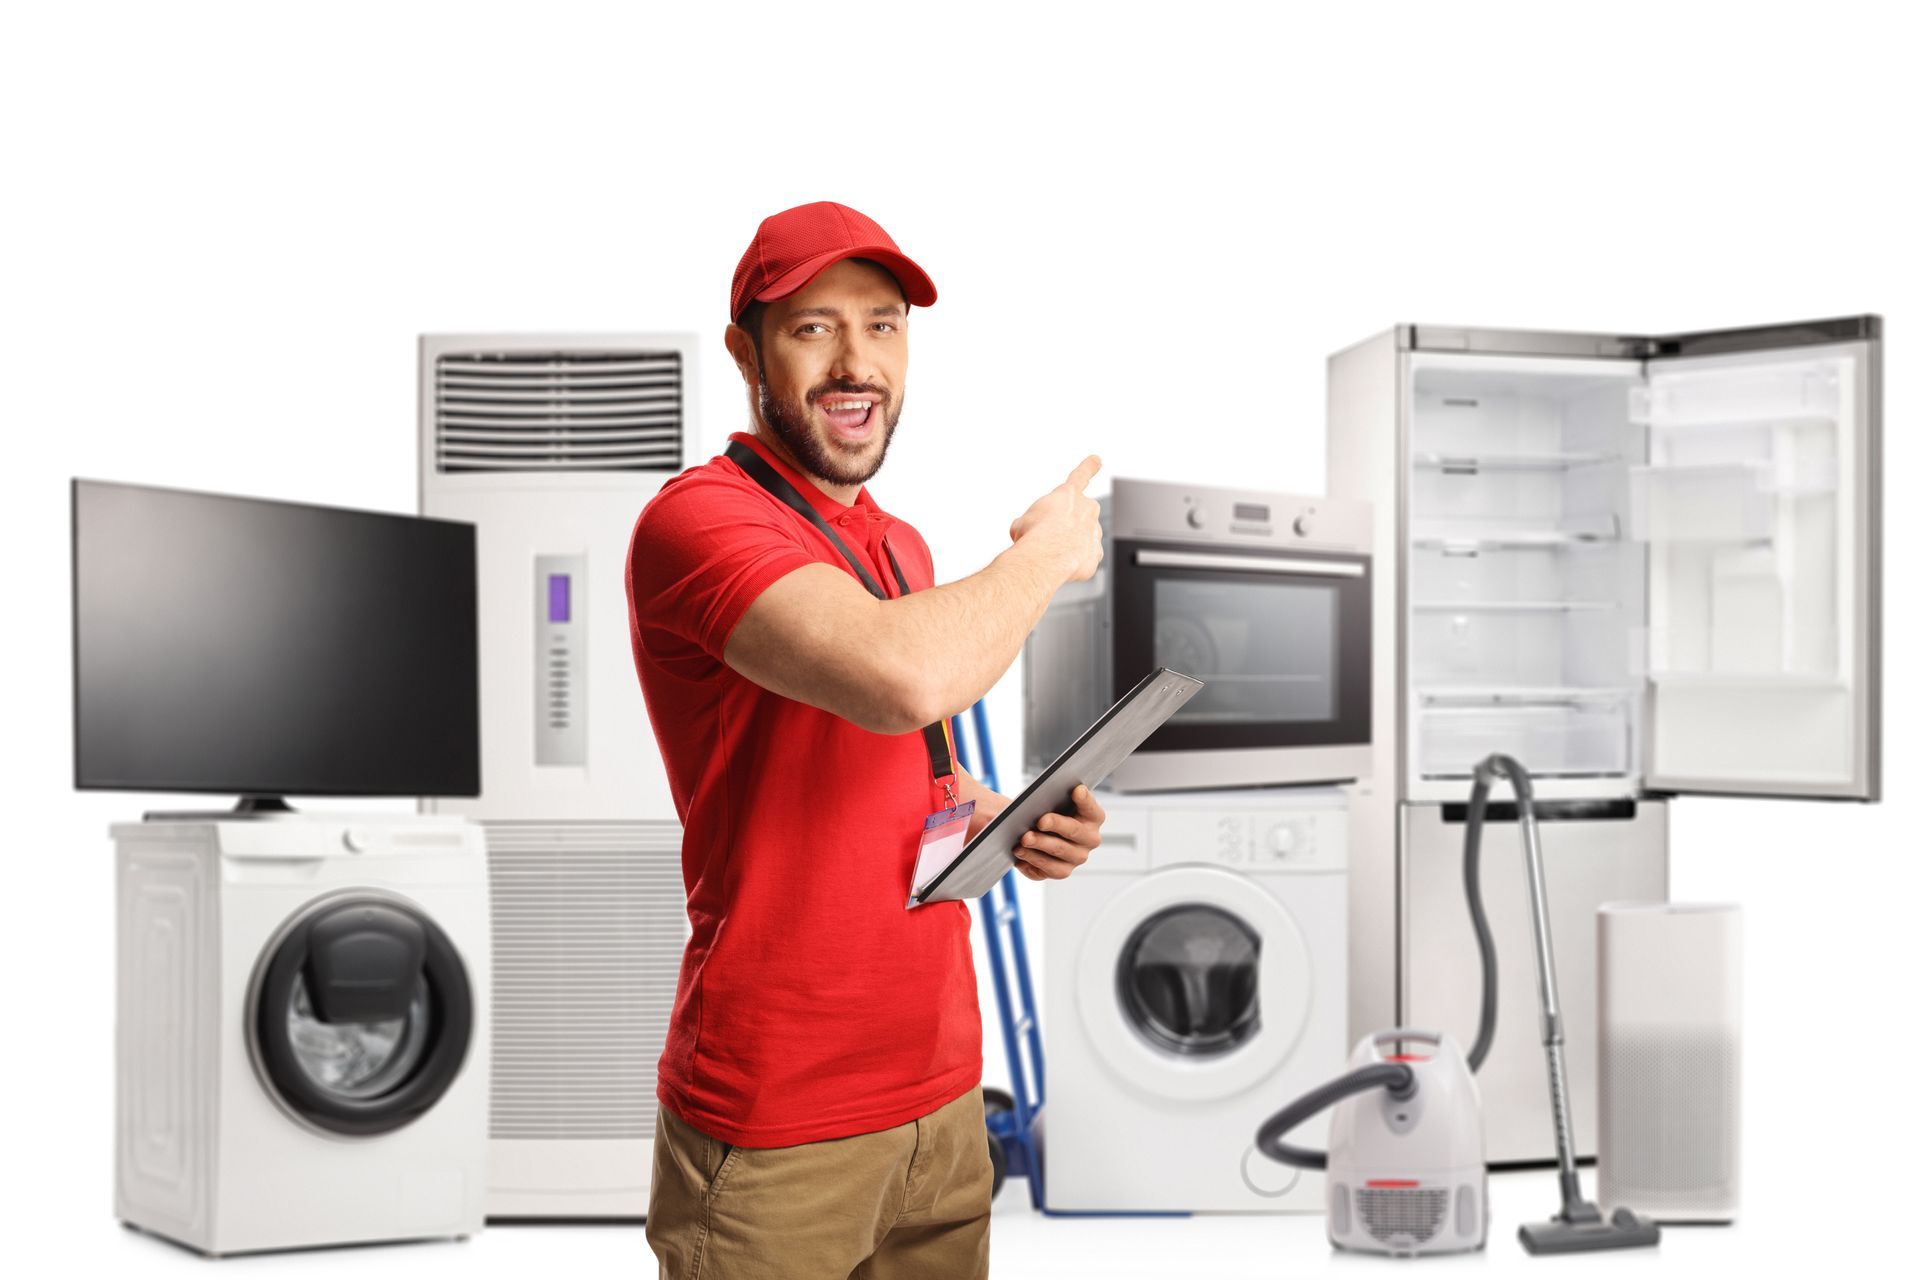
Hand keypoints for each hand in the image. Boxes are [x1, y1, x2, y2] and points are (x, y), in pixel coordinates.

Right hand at [1008, 455, 1103, 583]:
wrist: (1045, 558)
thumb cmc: (1034, 536)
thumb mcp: (1022, 521)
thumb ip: (1032, 521)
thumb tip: (1028, 532)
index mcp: (1068, 495)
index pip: (1080, 476)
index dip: (1089, 467)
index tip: (1097, 460)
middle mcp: (1086, 509)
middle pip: (1078, 515)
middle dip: (1066, 525)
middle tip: (1048, 536)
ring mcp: (1094, 531)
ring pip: (1082, 537)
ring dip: (1069, 544)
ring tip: (1052, 552)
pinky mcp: (1096, 553)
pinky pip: (1085, 557)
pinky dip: (1074, 561)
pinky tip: (1060, 564)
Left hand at [1012, 784, 1105, 880]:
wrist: (1035, 828)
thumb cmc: (1048, 809)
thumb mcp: (1053, 798)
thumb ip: (1055, 794)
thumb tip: (1041, 797)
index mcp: (1093, 817)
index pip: (1092, 807)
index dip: (1084, 800)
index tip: (1076, 790)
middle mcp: (1090, 839)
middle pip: (1074, 831)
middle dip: (1056, 825)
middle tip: (1040, 821)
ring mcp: (1076, 857)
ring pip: (1059, 853)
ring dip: (1040, 846)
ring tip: (1023, 840)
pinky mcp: (1061, 870)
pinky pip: (1048, 870)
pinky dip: (1032, 862)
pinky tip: (1020, 854)